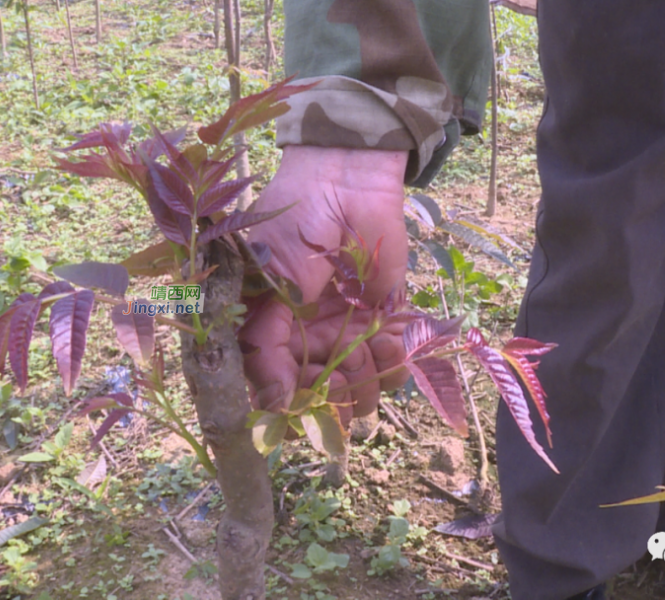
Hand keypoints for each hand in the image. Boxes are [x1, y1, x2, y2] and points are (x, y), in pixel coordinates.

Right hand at [240, 146, 410, 425]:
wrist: (347, 182)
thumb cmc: (296, 227)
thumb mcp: (269, 286)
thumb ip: (265, 348)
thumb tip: (272, 406)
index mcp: (275, 335)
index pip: (284, 393)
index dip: (301, 402)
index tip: (316, 389)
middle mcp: (311, 342)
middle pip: (326, 401)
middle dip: (341, 392)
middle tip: (349, 364)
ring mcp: (351, 334)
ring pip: (363, 391)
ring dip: (372, 379)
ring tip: (376, 346)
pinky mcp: (388, 321)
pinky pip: (395, 367)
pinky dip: (399, 363)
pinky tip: (394, 340)